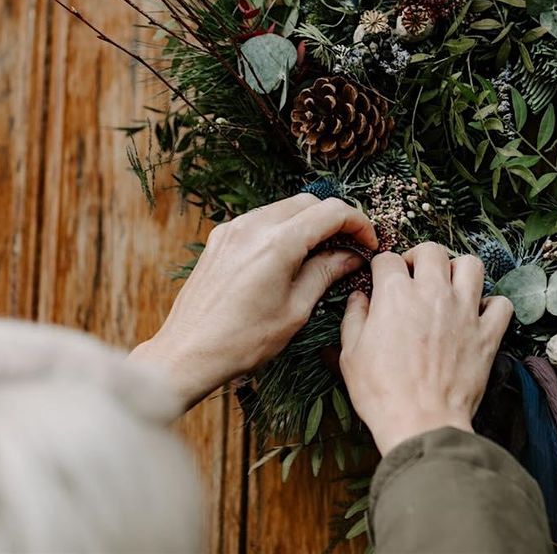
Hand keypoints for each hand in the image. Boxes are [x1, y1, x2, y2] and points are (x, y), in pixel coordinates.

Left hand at [131, 194, 376, 412]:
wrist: (188, 352)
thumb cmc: (242, 340)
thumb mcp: (295, 310)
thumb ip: (325, 274)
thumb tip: (350, 256)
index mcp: (277, 243)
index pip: (331, 212)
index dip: (358, 223)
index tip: (368, 243)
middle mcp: (253, 226)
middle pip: (308, 202)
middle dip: (334, 219)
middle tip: (349, 246)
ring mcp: (233, 229)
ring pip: (283, 208)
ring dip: (307, 222)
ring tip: (321, 253)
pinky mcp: (220, 239)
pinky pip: (260, 221)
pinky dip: (282, 229)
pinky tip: (289, 257)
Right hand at [339, 243, 512, 454]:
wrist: (421, 423)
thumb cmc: (382, 393)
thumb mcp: (350, 354)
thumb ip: (354, 317)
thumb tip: (360, 299)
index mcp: (395, 295)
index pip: (388, 259)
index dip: (381, 268)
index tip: (381, 279)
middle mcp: (432, 294)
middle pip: (431, 250)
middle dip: (419, 257)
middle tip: (414, 276)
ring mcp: (464, 312)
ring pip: (471, 265)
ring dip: (458, 271)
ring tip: (448, 286)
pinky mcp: (487, 334)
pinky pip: (501, 304)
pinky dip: (492, 305)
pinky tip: (478, 315)